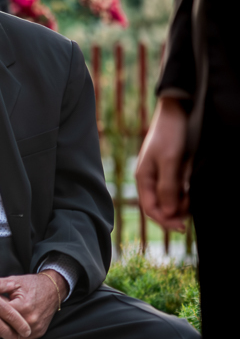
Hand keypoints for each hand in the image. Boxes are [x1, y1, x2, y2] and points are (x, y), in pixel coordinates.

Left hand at [0, 271, 64, 338]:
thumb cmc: (33, 285)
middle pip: (5, 328)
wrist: (53, 290)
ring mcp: (36, 329)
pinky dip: (14, 333)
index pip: (0, 315)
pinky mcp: (39, 333)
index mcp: (23, 307)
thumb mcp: (14, 281)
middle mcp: (30, 320)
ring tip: (1, 320)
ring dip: (5, 330)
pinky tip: (9, 325)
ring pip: (13, 336)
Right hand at [135, 96, 191, 231]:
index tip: (182, 227)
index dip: (165, 220)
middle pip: (160, 206)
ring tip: (195, 199)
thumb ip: (168, 188)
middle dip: (175, 214)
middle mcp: (150, 179)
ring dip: (183, 203)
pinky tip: (193, 192)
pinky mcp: (172, 169)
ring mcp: (161, 174)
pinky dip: (186, 193)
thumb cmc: (170, 135)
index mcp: (144, 178)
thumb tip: (169, 213)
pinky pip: (177, 188)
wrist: (176, 111)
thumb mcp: (170, 161)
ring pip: (170, 198)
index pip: (151, 208)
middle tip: (192, 218)